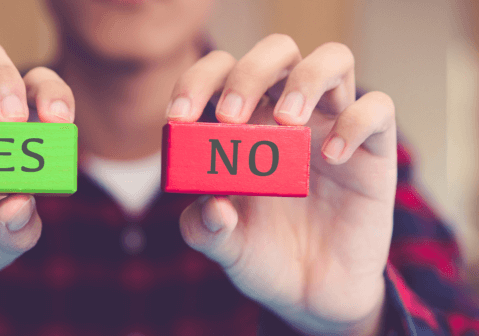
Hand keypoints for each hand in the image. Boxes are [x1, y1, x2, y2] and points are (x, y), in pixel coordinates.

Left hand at [167, 34, 395, 334]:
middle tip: (230, 117)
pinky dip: (355, 123)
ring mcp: (332, 127)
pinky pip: (377, 109)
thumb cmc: (264, 256)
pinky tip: (332, 158)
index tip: (178, 117)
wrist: (313, 293)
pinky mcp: (372, 151)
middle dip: (249, 72)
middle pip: (276, 51)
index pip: (221, 73)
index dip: (197, 82)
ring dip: (306, 80)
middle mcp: (288, 115)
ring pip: (332, 59)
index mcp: (244, 125)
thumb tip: (213, 206)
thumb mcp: (225, 248)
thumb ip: (206, 230)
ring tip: (288, 122)